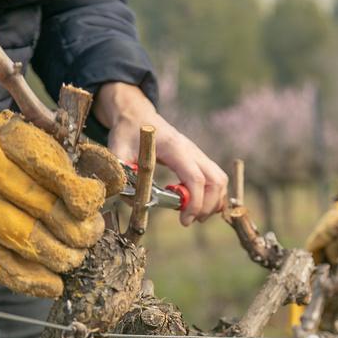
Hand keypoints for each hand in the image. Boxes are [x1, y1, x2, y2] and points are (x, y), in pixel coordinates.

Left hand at [94, 82, 227, 225]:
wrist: (138, 117)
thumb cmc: (128, 133)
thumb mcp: (118, 151)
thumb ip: (123, 175)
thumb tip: (133, 201)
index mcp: (175, 149)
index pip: (195, 178)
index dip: (194, 203)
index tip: (185, 220)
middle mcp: (192, 150)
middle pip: (215, 181)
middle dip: (207, 206)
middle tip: (188, 220)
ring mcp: (198, 154)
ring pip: (220, 180)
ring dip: (213, 202)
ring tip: (193, 215)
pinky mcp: (199, 159)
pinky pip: (216, 179)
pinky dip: (213, 195)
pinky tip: (197, 205)